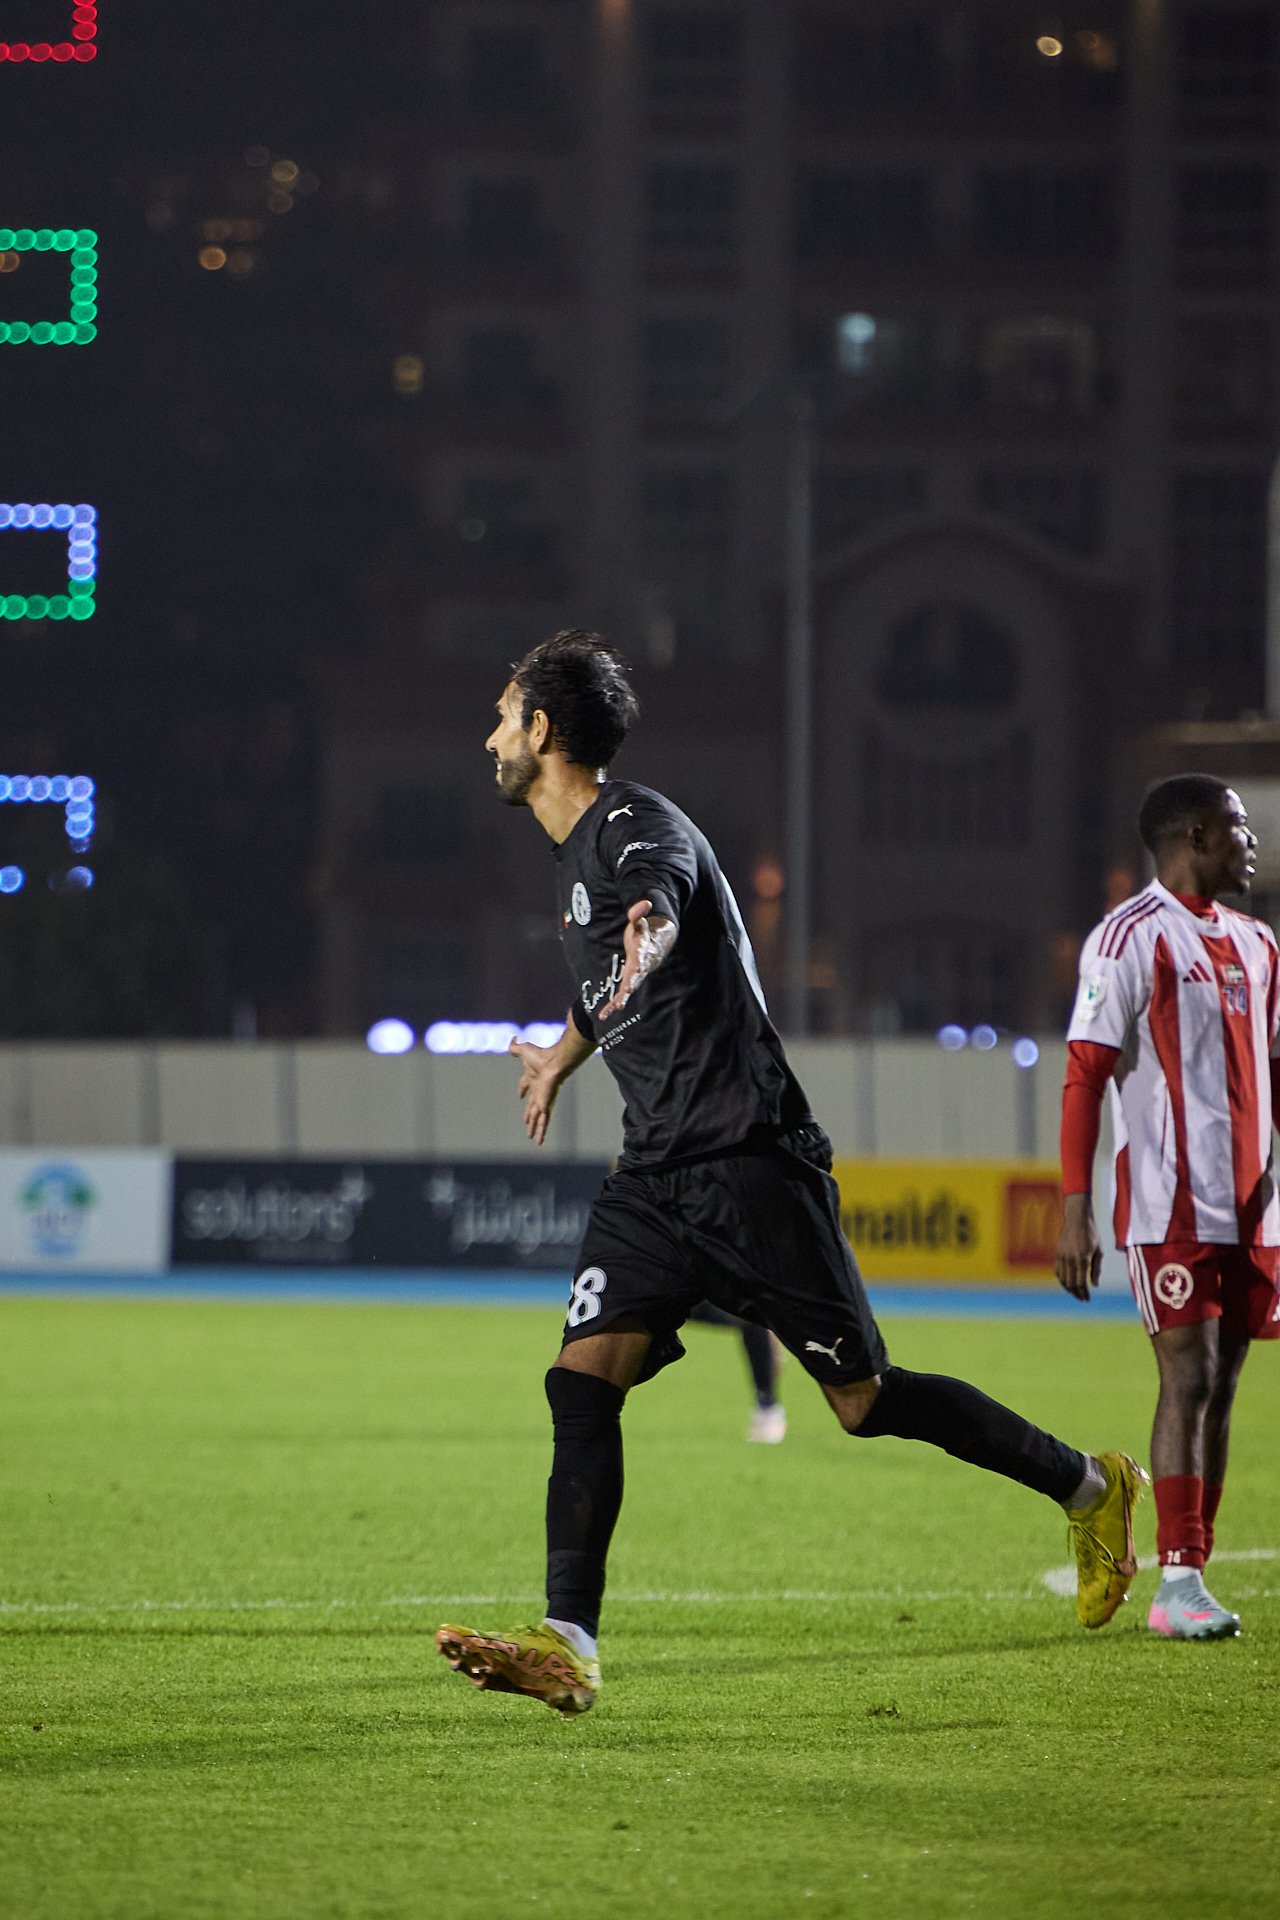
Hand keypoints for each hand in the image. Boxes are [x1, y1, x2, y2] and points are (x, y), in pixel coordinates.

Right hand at [509, 1040, 562, 1145]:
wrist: (555, 1062)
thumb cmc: (541, 1055)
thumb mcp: (523, 1050)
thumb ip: (516, 1047)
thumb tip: (513, 1040)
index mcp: (533, 1077)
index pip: (526, 1085)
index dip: (522, 1088)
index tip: (520, 1094)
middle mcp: (539, 1090)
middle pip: (532, 1105)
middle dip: (529, 1114)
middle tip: (526, 1123)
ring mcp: (543, 1099)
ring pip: (537, 1117)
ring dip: (534, 1128)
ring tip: (532, 1139)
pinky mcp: (546, 1106)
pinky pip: (543, 1122)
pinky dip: (540, 1132)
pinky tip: (538, 1142)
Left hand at [598, 902, 675, 1021]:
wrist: (657, 944)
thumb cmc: (645, 933)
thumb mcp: (641, 922)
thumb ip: (639, 914)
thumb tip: (644, 903)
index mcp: (643, 952)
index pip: (641, 958)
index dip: (640, 963)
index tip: (638, 969)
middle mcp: (640, 967)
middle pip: (635, 978)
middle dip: (629, 987)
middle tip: (624, 997)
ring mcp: (635, 975)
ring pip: (628, 989)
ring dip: (621, 999)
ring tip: (612, 1009)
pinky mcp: (629, 980)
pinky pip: (621, 994)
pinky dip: (612, 1005)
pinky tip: (603, 1015)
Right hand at [1055, 1193, 1101, 1300]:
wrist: (1077, 1219)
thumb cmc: (1092, 1234)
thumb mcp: (1099, 1251)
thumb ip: (1096, 1269)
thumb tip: (1095, 1285)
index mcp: (1083, 1259)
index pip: (1081, 1283)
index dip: (1083, 1293)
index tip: (1087, 1299)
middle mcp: (1071, 1259)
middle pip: (1070, 1283)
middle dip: (1076, 1293)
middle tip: (1082, 1298)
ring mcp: (1062, 1256)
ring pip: (1062, 1279)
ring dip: (1069, 1288)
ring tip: (1076, 1292)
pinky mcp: (1057, 1254)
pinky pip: (1058, 1271)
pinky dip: (1062, 1280)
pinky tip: (1068, 1282)